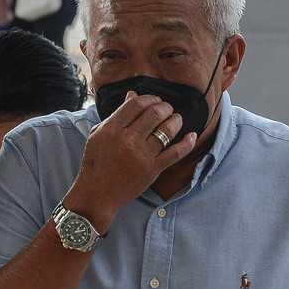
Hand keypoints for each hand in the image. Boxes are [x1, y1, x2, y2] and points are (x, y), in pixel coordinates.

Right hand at [64, 93, 197, 231]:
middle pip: (154, 114)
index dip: (150, 98)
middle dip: (165, 107)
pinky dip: (187, 143)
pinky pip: (175, 153)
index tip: (155, 100)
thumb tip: (133, 95)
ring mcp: (142, 155)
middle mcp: (128, 140)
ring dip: (176, 120)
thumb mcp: (99, 134)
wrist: (98, 193)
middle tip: (168, 108)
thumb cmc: (97, 162)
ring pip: (166, 130)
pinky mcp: (153, 169)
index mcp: (112, 129)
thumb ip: (117, 115)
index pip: (136, 105)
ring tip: (177, 118)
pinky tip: (192, 136)